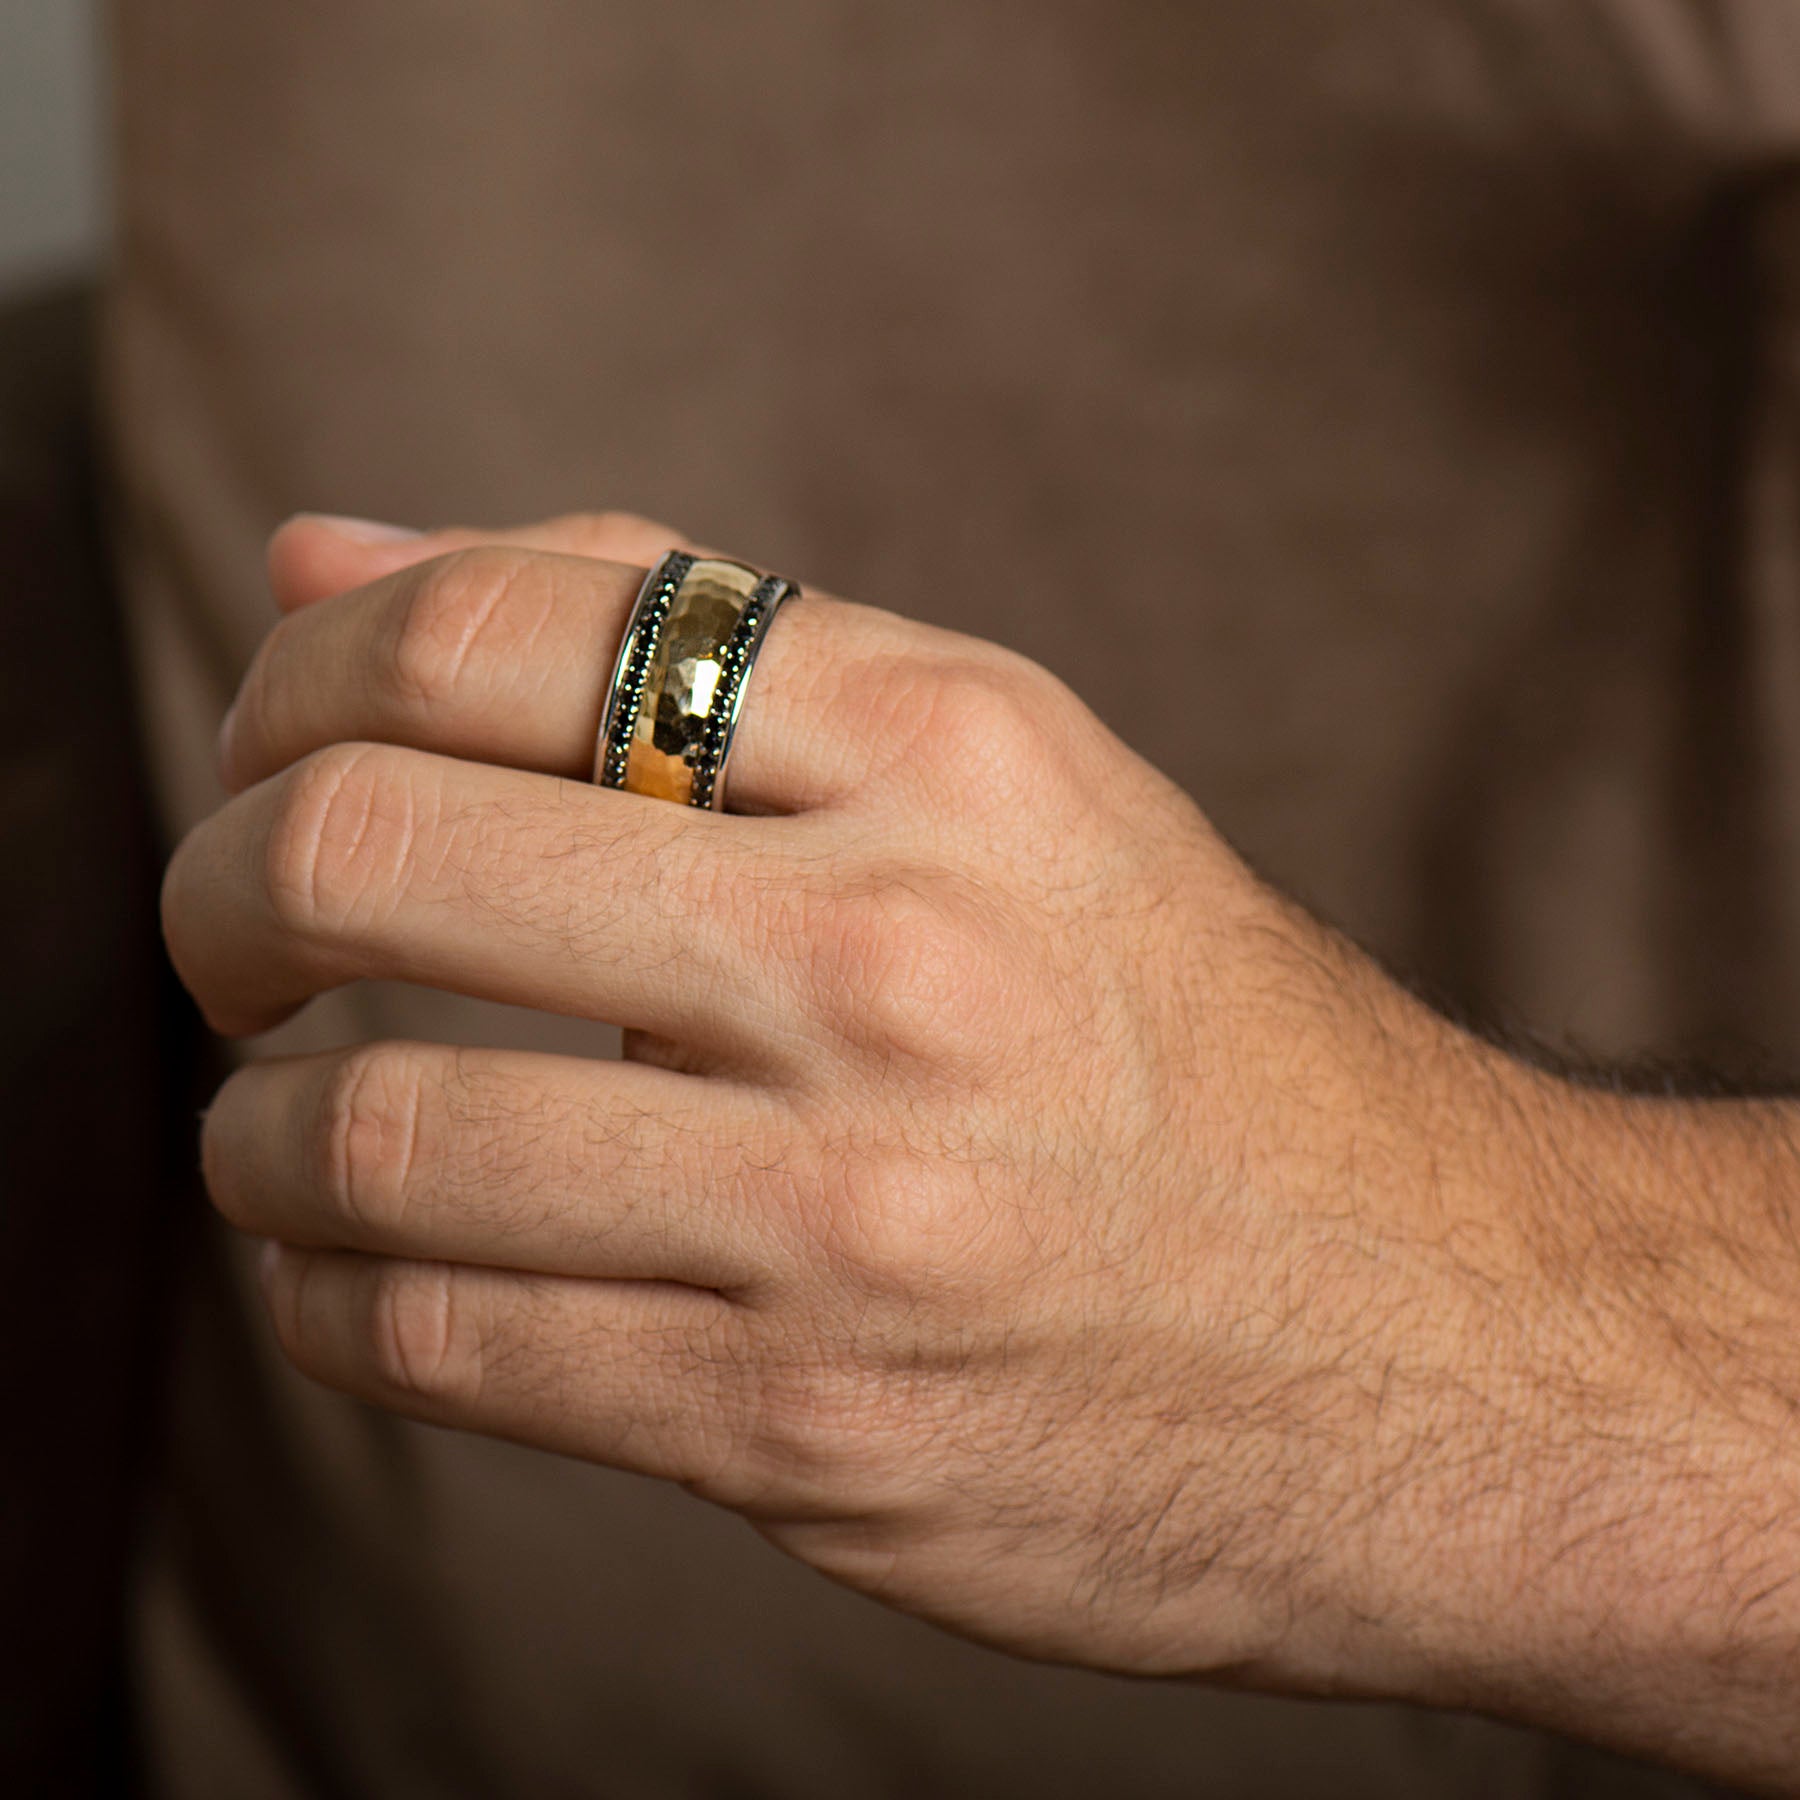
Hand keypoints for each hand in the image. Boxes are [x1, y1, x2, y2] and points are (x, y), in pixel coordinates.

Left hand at [162, 512, 1575, 1699]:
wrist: (1441, 1341)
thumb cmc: (1185, 1040)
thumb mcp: (992, 778)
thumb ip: (666, 644)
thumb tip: (323, 557)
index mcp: (951, 749)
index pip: (495, 625)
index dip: (300, 683)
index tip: (279, 762)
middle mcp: (898, 956)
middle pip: (369, 847)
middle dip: (215, 888)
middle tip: (230, 944)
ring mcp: (854, 1208)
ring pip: (368, 1133)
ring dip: (255, 1135)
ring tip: (288, 1134)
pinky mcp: (811, 1424)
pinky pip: (439, 1343)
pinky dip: (327, 1295)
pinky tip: (360, 1272)